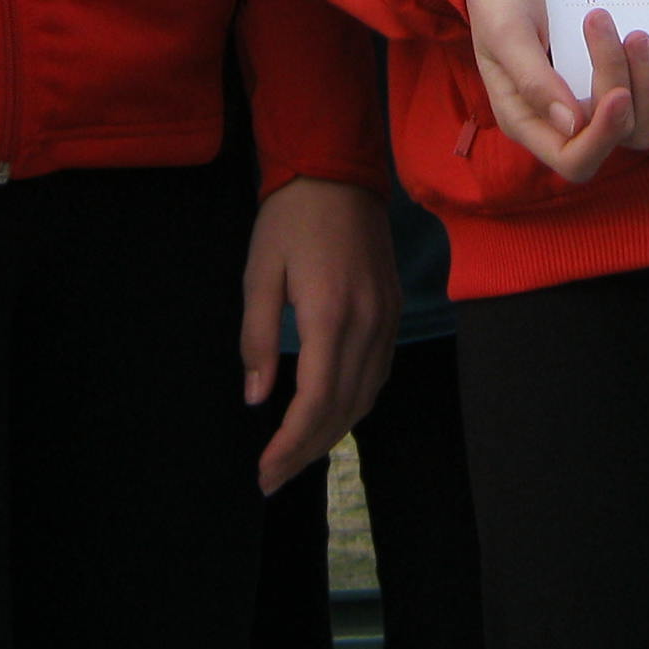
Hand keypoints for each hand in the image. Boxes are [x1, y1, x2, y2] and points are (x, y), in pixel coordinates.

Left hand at [244, 176, 398, 492]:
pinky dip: (355, 404)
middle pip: (344, 408)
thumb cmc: (289, 219)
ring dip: (333, 433)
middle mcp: (367, 323)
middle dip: (307, 450)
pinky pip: (379, 373)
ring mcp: (386, 318)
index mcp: (330, 314)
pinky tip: (332, 415)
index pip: (315, 401)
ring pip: (367, 396)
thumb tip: (256, 397)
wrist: (337, 171)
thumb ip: (257, 338)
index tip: (263, 472)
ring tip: (297, 456)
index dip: (289, 445)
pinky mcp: (393, 310)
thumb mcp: (259, 273)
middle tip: (273, 477)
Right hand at [465, 0, 648, 184]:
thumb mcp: (506, 31)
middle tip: (618, 30)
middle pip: (614, 138)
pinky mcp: (617, 87)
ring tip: (636, 35)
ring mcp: (593, 106)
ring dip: (648, 84)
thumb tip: (571, 127)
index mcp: (525, 120)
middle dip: (623, 86)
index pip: (574, 160)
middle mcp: (562, 123)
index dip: (603, 137)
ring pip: (642, 127)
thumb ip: (532, 80)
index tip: (619, 93)